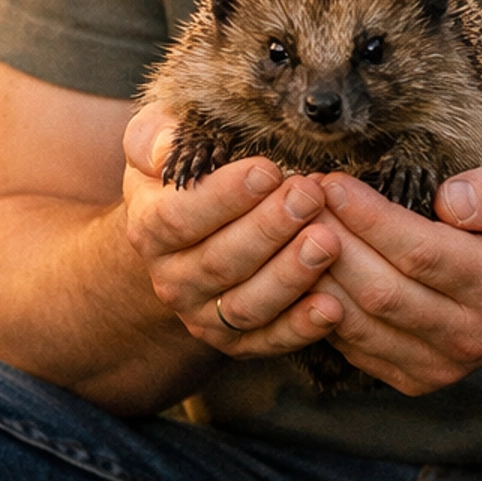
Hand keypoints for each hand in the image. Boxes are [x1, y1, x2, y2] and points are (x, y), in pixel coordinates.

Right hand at [121, 106, 347, 360]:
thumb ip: (153, 137)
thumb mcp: (157, 143)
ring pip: (245, 306)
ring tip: (328, 242)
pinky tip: (332, 307)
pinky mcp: (236, 342)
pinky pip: (268, 341)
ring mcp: (202, 315)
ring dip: (289, 276)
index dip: (224, 196)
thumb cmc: (183, 175)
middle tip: (309, 196)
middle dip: (269, 228)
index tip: (267, 170)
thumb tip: (163, 149)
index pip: (179, 217)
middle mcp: (171, 279)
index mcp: (149, 227)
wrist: (183, 237)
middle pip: (220, 261)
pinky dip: (300, 329)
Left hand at [306, 160, 481, 394]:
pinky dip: (320, 306)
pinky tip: (304, 265)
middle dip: (330, 241)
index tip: (331, 181)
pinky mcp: (415, 378)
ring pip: (358, 322)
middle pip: (380, 291)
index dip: (369, 219)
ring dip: (315, 273)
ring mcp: (441, 366)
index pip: (422, 253)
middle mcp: (470, 335)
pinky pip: (352, 344)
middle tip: (298, 197)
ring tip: (291, 225)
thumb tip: (450, 201)